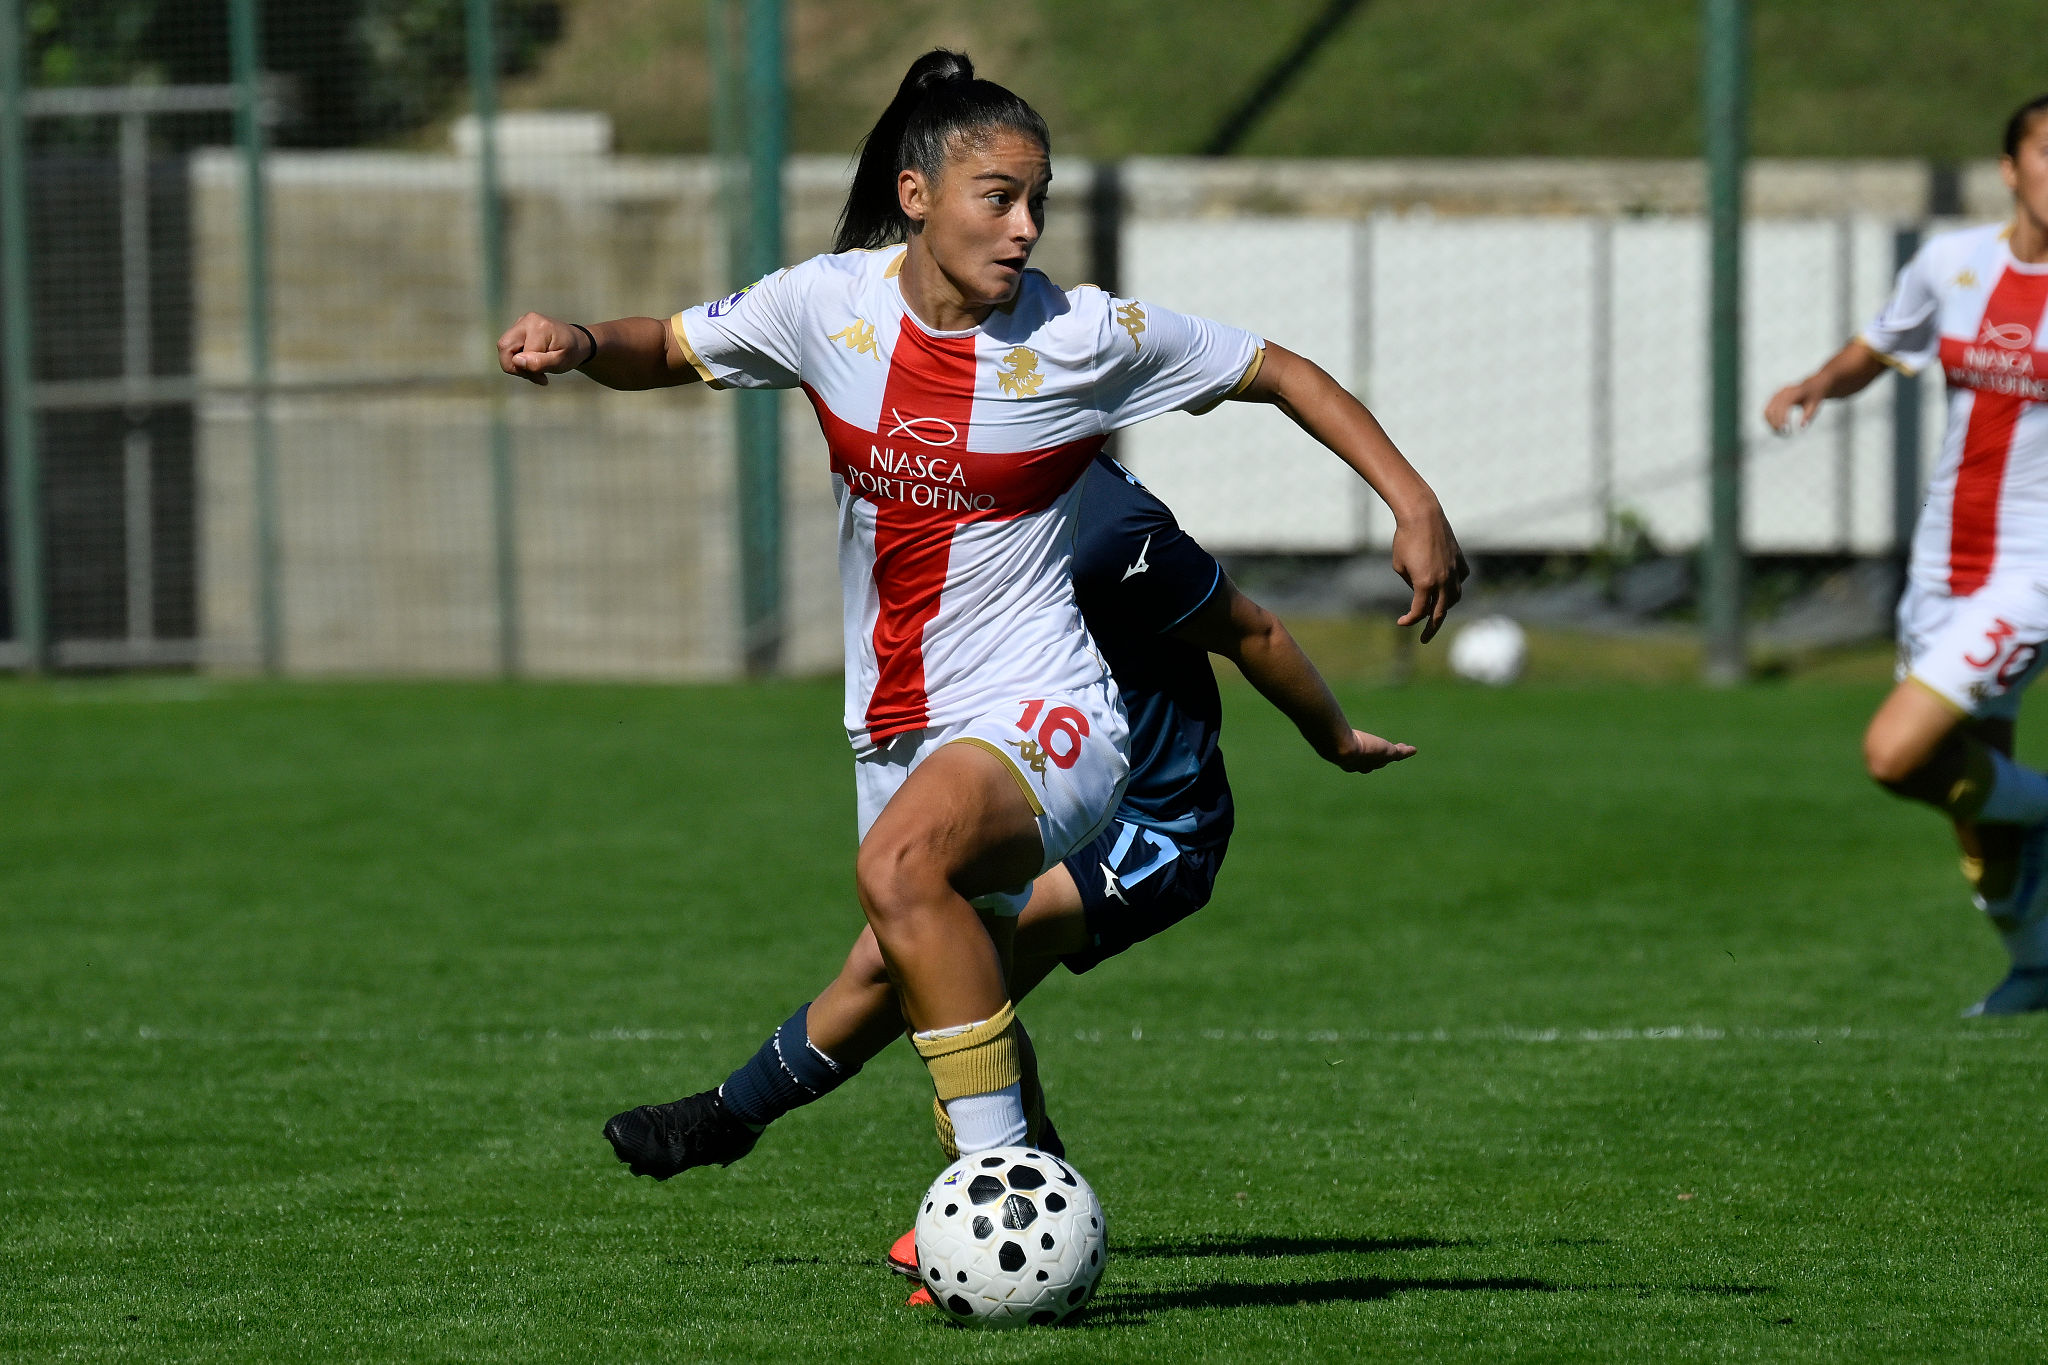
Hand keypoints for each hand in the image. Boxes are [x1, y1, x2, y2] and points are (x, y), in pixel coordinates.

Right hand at [498, 312, 590, 385]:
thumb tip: (516, 360)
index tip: (543, 379)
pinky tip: (533, 362)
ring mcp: (521, 322)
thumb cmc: (571, 352)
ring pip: (504, 347)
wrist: (577, 342)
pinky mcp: (519, 328)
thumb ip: (539, 362)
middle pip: (504, 346)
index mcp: (538, 327)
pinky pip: (509, 345)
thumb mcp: (560, 362)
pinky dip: (519, 358)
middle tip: (535, 375)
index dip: (526, 371)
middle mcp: (526, 320)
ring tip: (536, 370)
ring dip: (517, 364)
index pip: (518, 355)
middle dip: (515, 366)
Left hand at [1323, 728, 1416, 773]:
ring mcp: (1376, 759)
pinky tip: (1413, 749)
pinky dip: (1406, 752)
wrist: (1340, 746)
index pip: (1358, 760)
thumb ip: (1317, 723)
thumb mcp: (1322, 731)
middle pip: (1374, 762)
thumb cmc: (1329, 738)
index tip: (1363, 754)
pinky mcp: (1386, 753)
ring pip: (1388, 757)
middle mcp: (1362, 763)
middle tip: (1386, 757)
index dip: (1361, 757)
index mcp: (1349, 759)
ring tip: (1403, 750)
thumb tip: (1304, 715)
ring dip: (1396, 754)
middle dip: (1379, 760)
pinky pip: (1399, 754)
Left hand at [1390, 505, 1467, 643]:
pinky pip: (1461, 579)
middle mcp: (1443, 581)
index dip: (1409, 620)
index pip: (1418, 612)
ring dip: (1445, 608)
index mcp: (1425, 584)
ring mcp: (1454, 571)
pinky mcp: (1459, 560)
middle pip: (1440, 613)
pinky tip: (1449, 587)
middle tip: (1424, 639)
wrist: (1422, 515)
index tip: (1401, 622)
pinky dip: (1455, 586)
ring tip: (1436, 612)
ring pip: (1454, 598)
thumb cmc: (1404, 539)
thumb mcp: (1399, 566)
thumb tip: (1420, 592)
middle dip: (1431, 628)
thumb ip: (1410, 583)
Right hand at [1764, 376, 1827, 432]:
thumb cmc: (1814, 396)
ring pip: (1767, 411)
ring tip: (1779, 432)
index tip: (1786, 431)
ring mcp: (1776, 395)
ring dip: (1771, 424)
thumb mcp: (1815, 405)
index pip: (1783, 407)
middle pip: (1773, 410)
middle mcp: (1783, 392)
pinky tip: (1776, 427)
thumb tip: (1802, 427)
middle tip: (1784, 435)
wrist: (1811, 385)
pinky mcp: (1773, 398)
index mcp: (1794, 392)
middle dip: (1776, 424)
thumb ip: (1808, 415)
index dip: (1782, 420)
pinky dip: (1769, 420)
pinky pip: (1767, 411)